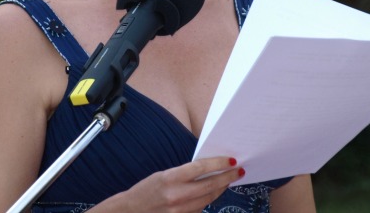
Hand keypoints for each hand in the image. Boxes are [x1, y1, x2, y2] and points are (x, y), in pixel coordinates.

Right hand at [109, 156, 244, 212]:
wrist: (131, 212)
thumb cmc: (147, 190)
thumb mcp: (163, 175)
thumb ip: (184, 174)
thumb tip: (208, 169)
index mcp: (170, 178)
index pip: (200, 168)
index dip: (218, 163)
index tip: (231, 161)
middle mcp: (176, 195)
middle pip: (209, 185)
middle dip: (227, 177)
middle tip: (238, 171)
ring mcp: (180, 211)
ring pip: (208, 199)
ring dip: (220, 189)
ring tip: (228, 180)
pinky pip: (200, 209)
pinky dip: (208, 200)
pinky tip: (213, 193)